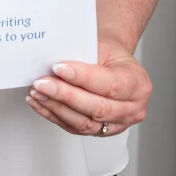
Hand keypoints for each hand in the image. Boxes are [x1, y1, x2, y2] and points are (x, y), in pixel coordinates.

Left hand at [26, 34, 151, 135]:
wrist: (110, 59)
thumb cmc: (107, 51)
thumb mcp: (101, 44)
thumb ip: (82, 55)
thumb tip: (53, 60)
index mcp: (138, 83)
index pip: (110, 84)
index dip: (83, 78)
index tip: (58, 68)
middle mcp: (132, 108)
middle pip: (98, 107)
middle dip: (66, 95)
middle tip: (42, 83)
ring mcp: (118, 124)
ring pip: (85, 122)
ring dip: (56, 107)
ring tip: (37, 92)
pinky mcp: (100, 131)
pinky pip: (75, 128)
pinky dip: (54, 115)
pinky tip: (40, 103)